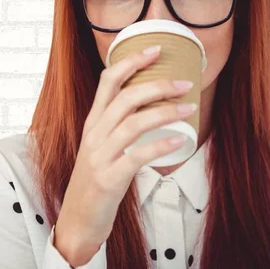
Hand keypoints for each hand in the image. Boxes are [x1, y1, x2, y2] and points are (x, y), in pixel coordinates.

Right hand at [54, 46, 195, 265]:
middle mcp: (94, 133)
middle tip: (185, 82)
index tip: (156, 49)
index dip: (131, 61)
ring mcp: (100, 156)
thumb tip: (154, 103)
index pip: (108, 80)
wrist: (79, 219)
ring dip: (166, 112)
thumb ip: (120, 124)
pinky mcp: (109, 178)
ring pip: (134, 124)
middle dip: (158, 85)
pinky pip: (137, 156)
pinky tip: (180, 140)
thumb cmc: (97, 178)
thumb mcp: (103, 145)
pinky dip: (161, 145)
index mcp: (93, 121)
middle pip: (125, 98)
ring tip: (190, 108)